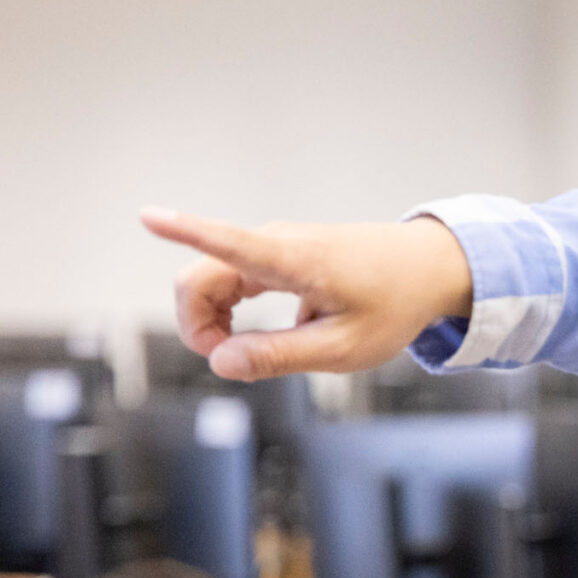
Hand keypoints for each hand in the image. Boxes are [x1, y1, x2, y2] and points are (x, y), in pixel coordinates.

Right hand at [139, 207, 475, 379]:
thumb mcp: (344, 348)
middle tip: (230, 362)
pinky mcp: (279, 254)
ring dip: (212, 320)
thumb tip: (219, 362)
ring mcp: (275, 246)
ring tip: (249, 353)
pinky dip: (228, 311)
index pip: (229, 243)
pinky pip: (231, 279)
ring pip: (211, 280)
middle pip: (199, 279)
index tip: (147, 215)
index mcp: (295, 262)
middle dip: (195, 324)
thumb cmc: (395, 305)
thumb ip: (280, 356)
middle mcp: (277, 244)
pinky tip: (256, 335)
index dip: (185, 231)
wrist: (430, 267)